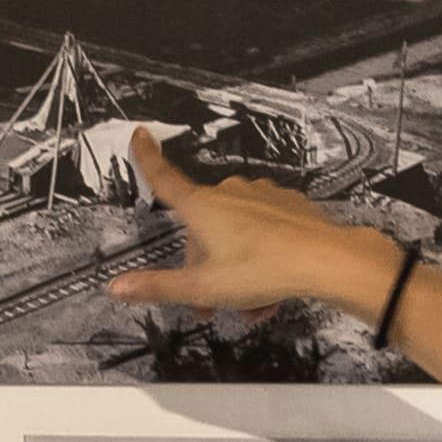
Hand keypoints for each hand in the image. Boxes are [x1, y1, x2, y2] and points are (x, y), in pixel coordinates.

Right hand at [102, 124, 395, 317]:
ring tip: (253, 308)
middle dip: (204, 268)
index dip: (148, 158)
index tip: (140, 133)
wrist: (327, 260)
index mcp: (201, 207)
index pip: (164, 179)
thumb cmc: (260, 270)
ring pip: (236, 236)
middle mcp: (229, 193)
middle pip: (203, 230)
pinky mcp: (289, 206)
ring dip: (236, 271)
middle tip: (213, 308)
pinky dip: (263, 258)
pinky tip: (274, 289)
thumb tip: (115, 286)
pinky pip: (265, 232)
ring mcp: (262, 196)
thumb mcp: (204, 287)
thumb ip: (158, 286)